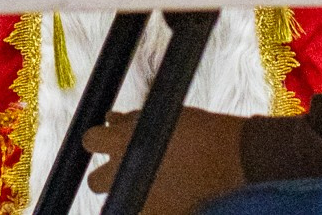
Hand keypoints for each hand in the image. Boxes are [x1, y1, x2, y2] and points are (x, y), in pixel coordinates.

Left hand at [83, 108, 245, 214]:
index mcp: (122, 141)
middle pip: (95, 182)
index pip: (89, 140)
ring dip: (126, 194)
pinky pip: (138, 211)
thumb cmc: (199, 130)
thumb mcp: (160, 117)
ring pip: (114, 203)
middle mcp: (123, 171)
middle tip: (129, 170)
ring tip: (150, 185)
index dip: (99, 140)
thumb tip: (111, 120)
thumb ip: (130, 122)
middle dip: (109, 176)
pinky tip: (167, 196)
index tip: (110, 141)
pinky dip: (148, 206)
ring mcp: (137, 198)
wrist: (231, 156)